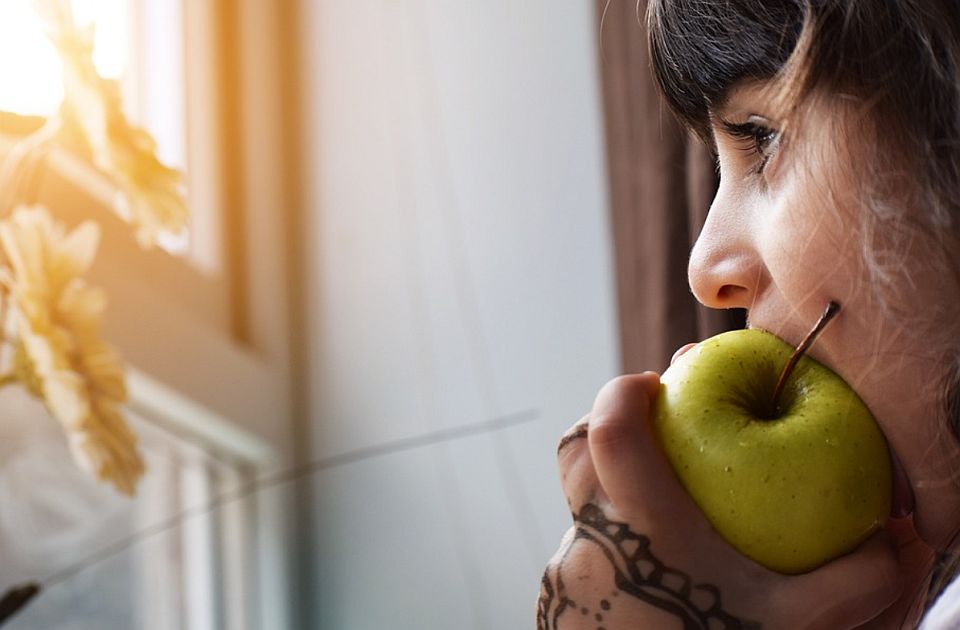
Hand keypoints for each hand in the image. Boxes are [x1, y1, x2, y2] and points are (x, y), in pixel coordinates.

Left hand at [537, 372, 903, 628]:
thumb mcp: (800, 627)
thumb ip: (856, 578)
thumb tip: (897, 536)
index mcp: (639, 528)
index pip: (608, 430)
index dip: (622, 393)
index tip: (652, 382)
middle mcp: (588, 544)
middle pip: (577, 456)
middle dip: (612, 430)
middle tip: (657, 430)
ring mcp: (563, 578)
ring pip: (579, 507)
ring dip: (614, 493)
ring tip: (667, 507)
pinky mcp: (559, 607)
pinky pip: (579, 552)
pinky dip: (612, 543)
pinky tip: (656, 568)